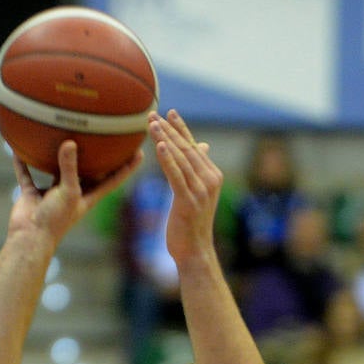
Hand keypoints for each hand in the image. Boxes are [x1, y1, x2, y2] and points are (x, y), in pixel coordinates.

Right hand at [8, 140, 139, 244]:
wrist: (29, 238)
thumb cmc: (55, 220)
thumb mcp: (68, 192)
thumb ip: (69, 168)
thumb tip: (70, 142)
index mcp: (87, 197)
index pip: (113, 179)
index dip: (127, 167)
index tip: (141, 151)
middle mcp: (72, 193)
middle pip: (87, 171)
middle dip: (96, 156)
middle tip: (104, 134)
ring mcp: (52, 194)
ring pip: (56, 170)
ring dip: (57, 156)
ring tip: (61, 134)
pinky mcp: (33, 194)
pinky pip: (27, 174)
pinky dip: (23, 163)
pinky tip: (19, 148)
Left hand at [148, 109, 222, 266]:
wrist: (195, 251)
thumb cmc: (192, 223)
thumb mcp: (196, 193)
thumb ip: (197, 169)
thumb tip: (202, 146)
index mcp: (212, 175)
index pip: (194, 146)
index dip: (181, 129)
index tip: (168, 112)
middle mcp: (210, 179)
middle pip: (187, 148)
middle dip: (169, 130)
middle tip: (152, 114)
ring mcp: (201, 190)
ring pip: (181, 158)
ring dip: (165, 139)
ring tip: (151, 124)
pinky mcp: (189, 200)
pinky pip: (176, 175)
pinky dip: (168, 159)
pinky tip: (159, 146)